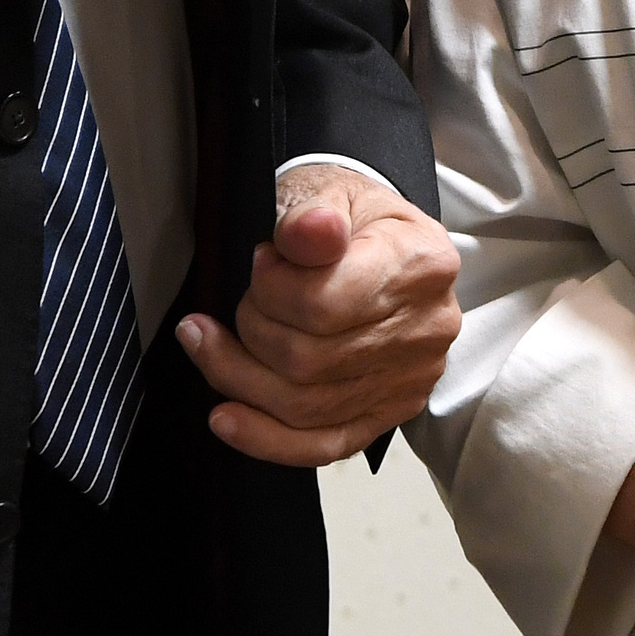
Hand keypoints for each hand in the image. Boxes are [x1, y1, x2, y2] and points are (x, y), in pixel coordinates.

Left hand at [173, 166, 458, 465]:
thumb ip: (314, 213)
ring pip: (306, 407)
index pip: (325, 304)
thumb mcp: (332, 189)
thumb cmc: (353, 217)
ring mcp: (410, 379)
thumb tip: (309, 231)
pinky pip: (324, 445)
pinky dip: (266, 439)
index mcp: (421, 263)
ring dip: (239, 378)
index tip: (262, 263)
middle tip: (246, 298)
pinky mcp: (389, 413)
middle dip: (252, 330)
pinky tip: (226, 417)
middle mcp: (427, 328)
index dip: (271, 290)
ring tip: (207, 342)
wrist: (384, 241)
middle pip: (309, 360)